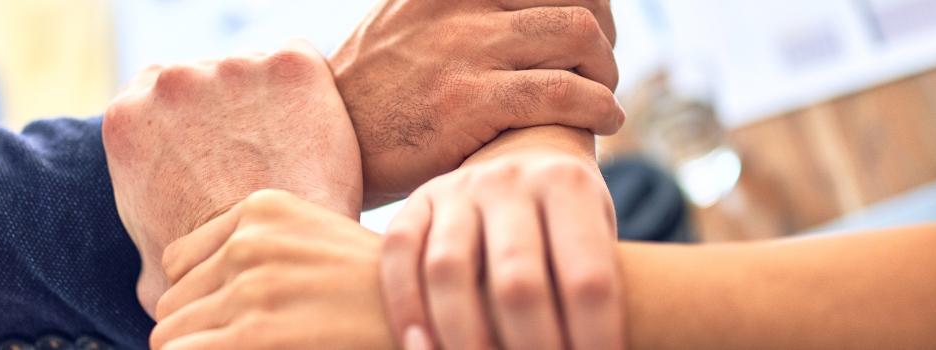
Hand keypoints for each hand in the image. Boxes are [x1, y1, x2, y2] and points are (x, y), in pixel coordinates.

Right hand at [102, 39, 362, 316]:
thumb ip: (151, 249)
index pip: (157, 99)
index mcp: (126, 120)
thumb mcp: (158, 274)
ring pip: (254, 73)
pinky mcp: (289, 66)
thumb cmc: (218, 278)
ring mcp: (231, 68)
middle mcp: (172, 82)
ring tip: (290, 152)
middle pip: (206, 80)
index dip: (190, 126)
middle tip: (258, 158)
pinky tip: (314, 133)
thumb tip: (162, 280)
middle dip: (228, 112)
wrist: (282, 260)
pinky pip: (300, 63)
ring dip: (269, 102)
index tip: (215, 154)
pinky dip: (310, 91)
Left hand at [150, 190, 394, 349]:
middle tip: (249, 340)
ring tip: (253, 347)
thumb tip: (195, 290)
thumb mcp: (314, 243)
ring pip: (170, 333)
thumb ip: (260, 251)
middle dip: (200, 329)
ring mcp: (250, 286)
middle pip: (172, 299)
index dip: (201, 297)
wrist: (426, 317)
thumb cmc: (375, 294)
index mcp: (262, 208)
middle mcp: (250, 239)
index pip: (178, 261)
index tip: (237, 318)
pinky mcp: (253, 333)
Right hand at [331, 0, 625, 207]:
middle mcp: (458, 3)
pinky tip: (601, 122)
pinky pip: (562, 93)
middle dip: (603, 35)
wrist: (330, 139)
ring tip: (600, 97)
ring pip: (578, 35)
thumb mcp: (407, 20)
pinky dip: (599, 106)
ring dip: (605, 71)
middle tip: (599, 69)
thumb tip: (516, 9)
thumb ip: (458, 8)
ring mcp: (465, 49)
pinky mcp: (469, 101)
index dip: (588, 1)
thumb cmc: (376, 90)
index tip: (590, 30)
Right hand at [381, 127, 624, 349]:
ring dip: (464, 339)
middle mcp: (512, 179)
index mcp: (570, 184)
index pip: (589, 279)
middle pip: (517, 281)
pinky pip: (399, 254)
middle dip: (531, 348)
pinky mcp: (416, 202)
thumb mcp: (598, 232)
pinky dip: (405, 307)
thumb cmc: (569, 221)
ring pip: (449, 271)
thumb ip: (594, 284)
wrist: (521, 154)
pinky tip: (419, 349)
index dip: (595, 339)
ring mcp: (458, 188)